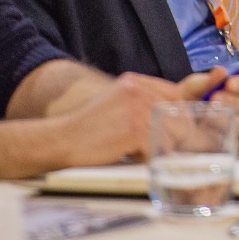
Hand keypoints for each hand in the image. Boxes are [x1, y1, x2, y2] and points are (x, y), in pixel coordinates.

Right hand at [52, 72, 183, 166]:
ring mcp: (137, 109)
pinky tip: (126, 153)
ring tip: (133, 148)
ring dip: (155, 146)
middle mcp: (137, 90)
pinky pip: (155, 149)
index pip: (174, 93)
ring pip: (169, 134)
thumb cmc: (88, 128)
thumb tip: (175, 114)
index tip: (175, 127)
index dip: (178, 113)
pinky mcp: (134, 130)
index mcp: (134, 82)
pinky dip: (144, 157)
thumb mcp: (116, 102)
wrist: (60, 140)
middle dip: (172, 133)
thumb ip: (142, 102)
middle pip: (176, 114)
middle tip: (155, 144)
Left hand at [175, 66, 238, 142]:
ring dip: (235, 120)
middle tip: (215, 98)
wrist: (171, 131)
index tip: (229, 82)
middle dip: (237, 102)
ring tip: (211, 117)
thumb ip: (204, 81)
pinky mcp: (234, 152)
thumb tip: (220, 71)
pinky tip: (211, 133)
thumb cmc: (186, 106)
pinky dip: (228, 138)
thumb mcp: (190, 91)